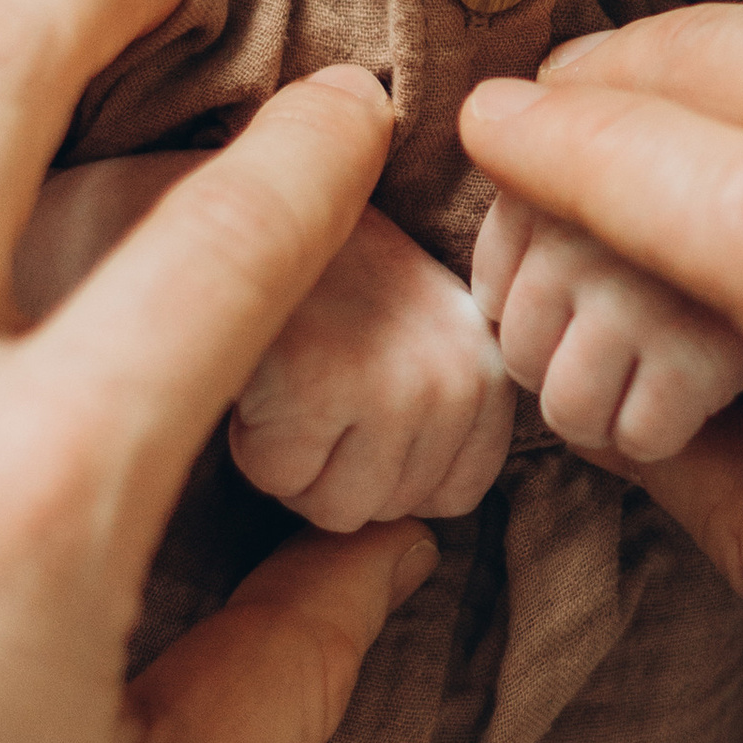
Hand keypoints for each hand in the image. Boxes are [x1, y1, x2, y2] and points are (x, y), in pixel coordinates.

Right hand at [228, 204, 513, 528]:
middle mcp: (460, 379)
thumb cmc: (327, 271)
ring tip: (291, 376)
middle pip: (390, 510)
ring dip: (294, 461)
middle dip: (335, 466)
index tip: (358, 404)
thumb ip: (442, 416)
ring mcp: (398, 385)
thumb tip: (418, 550)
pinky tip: (262, 371)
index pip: (454, 496)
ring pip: (335, 509)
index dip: (389, 470)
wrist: (255, 193)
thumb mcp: (419, 330)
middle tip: (315, 379)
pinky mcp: (324, 388)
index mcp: (490, 369)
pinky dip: (253, 441)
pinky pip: (279, 479)